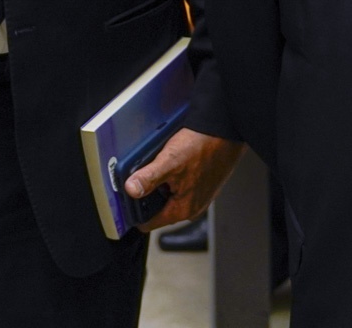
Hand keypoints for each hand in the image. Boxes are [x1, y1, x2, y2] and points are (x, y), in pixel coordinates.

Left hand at [124, 128, 244, 231]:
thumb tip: (130, 190)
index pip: (148, 223)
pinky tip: (169, 158)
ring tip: (155, 163)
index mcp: (182, 209)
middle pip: (157, 208)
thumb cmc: (204, 146)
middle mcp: (191, 206)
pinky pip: (178, 184)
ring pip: (167, 194)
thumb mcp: (170, 161)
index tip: (123, 196)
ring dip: (158, 182)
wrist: (227, 129)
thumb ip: (149, 178)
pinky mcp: (202, 182)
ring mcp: (198, 194)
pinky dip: (171, 175)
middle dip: (145, 193)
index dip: (134, 211)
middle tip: (138, 174)